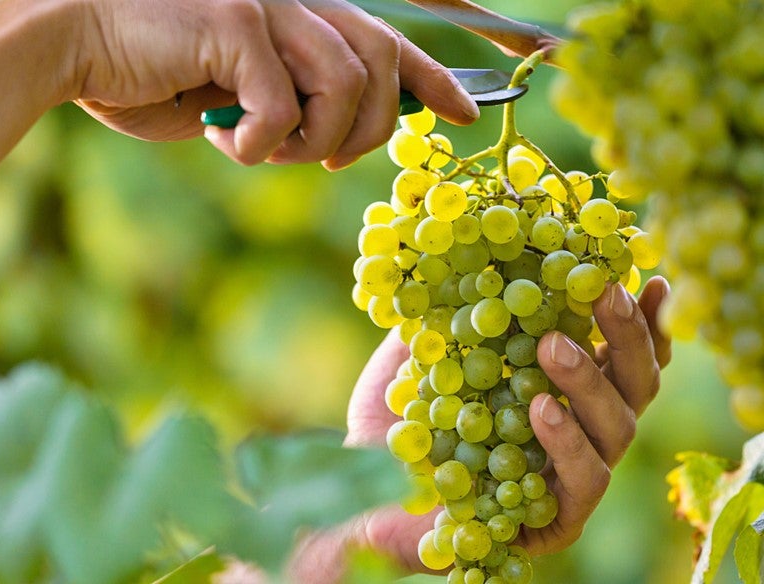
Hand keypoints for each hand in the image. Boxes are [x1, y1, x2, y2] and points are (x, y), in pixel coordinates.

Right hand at [72, 0, 478, 168]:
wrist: (78, 47)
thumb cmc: (158, 77)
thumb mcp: (245, 98)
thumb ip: (299, 103)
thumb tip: (345, 136)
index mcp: (303, 14)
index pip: (389, 44)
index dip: (434, 80)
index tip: (466, 115)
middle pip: (381, 67)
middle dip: (368, 131)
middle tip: (326, 163)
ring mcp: (268, 4)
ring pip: (346, 84)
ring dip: (316, 140)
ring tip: (272, 151)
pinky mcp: (236, 24)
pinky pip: (284, 105)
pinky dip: (263, 144)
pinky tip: (230, 142)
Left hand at [285, 276, 670, 581]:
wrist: (362, 496)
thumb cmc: (392, 425)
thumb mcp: (419, 355)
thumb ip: (451, 312)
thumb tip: (469, 253)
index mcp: (559, 391)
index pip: (618, 355)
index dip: (639, 319)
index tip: (644, 276)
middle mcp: (578, 431)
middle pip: (634, 385)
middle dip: (626, 336)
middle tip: (606, 292)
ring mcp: (571, 479)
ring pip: (618, 429)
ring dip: (590, 381)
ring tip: (553, 346)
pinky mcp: (557, 522)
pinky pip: (583, 481)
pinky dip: (567, 442)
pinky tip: (542, 408)